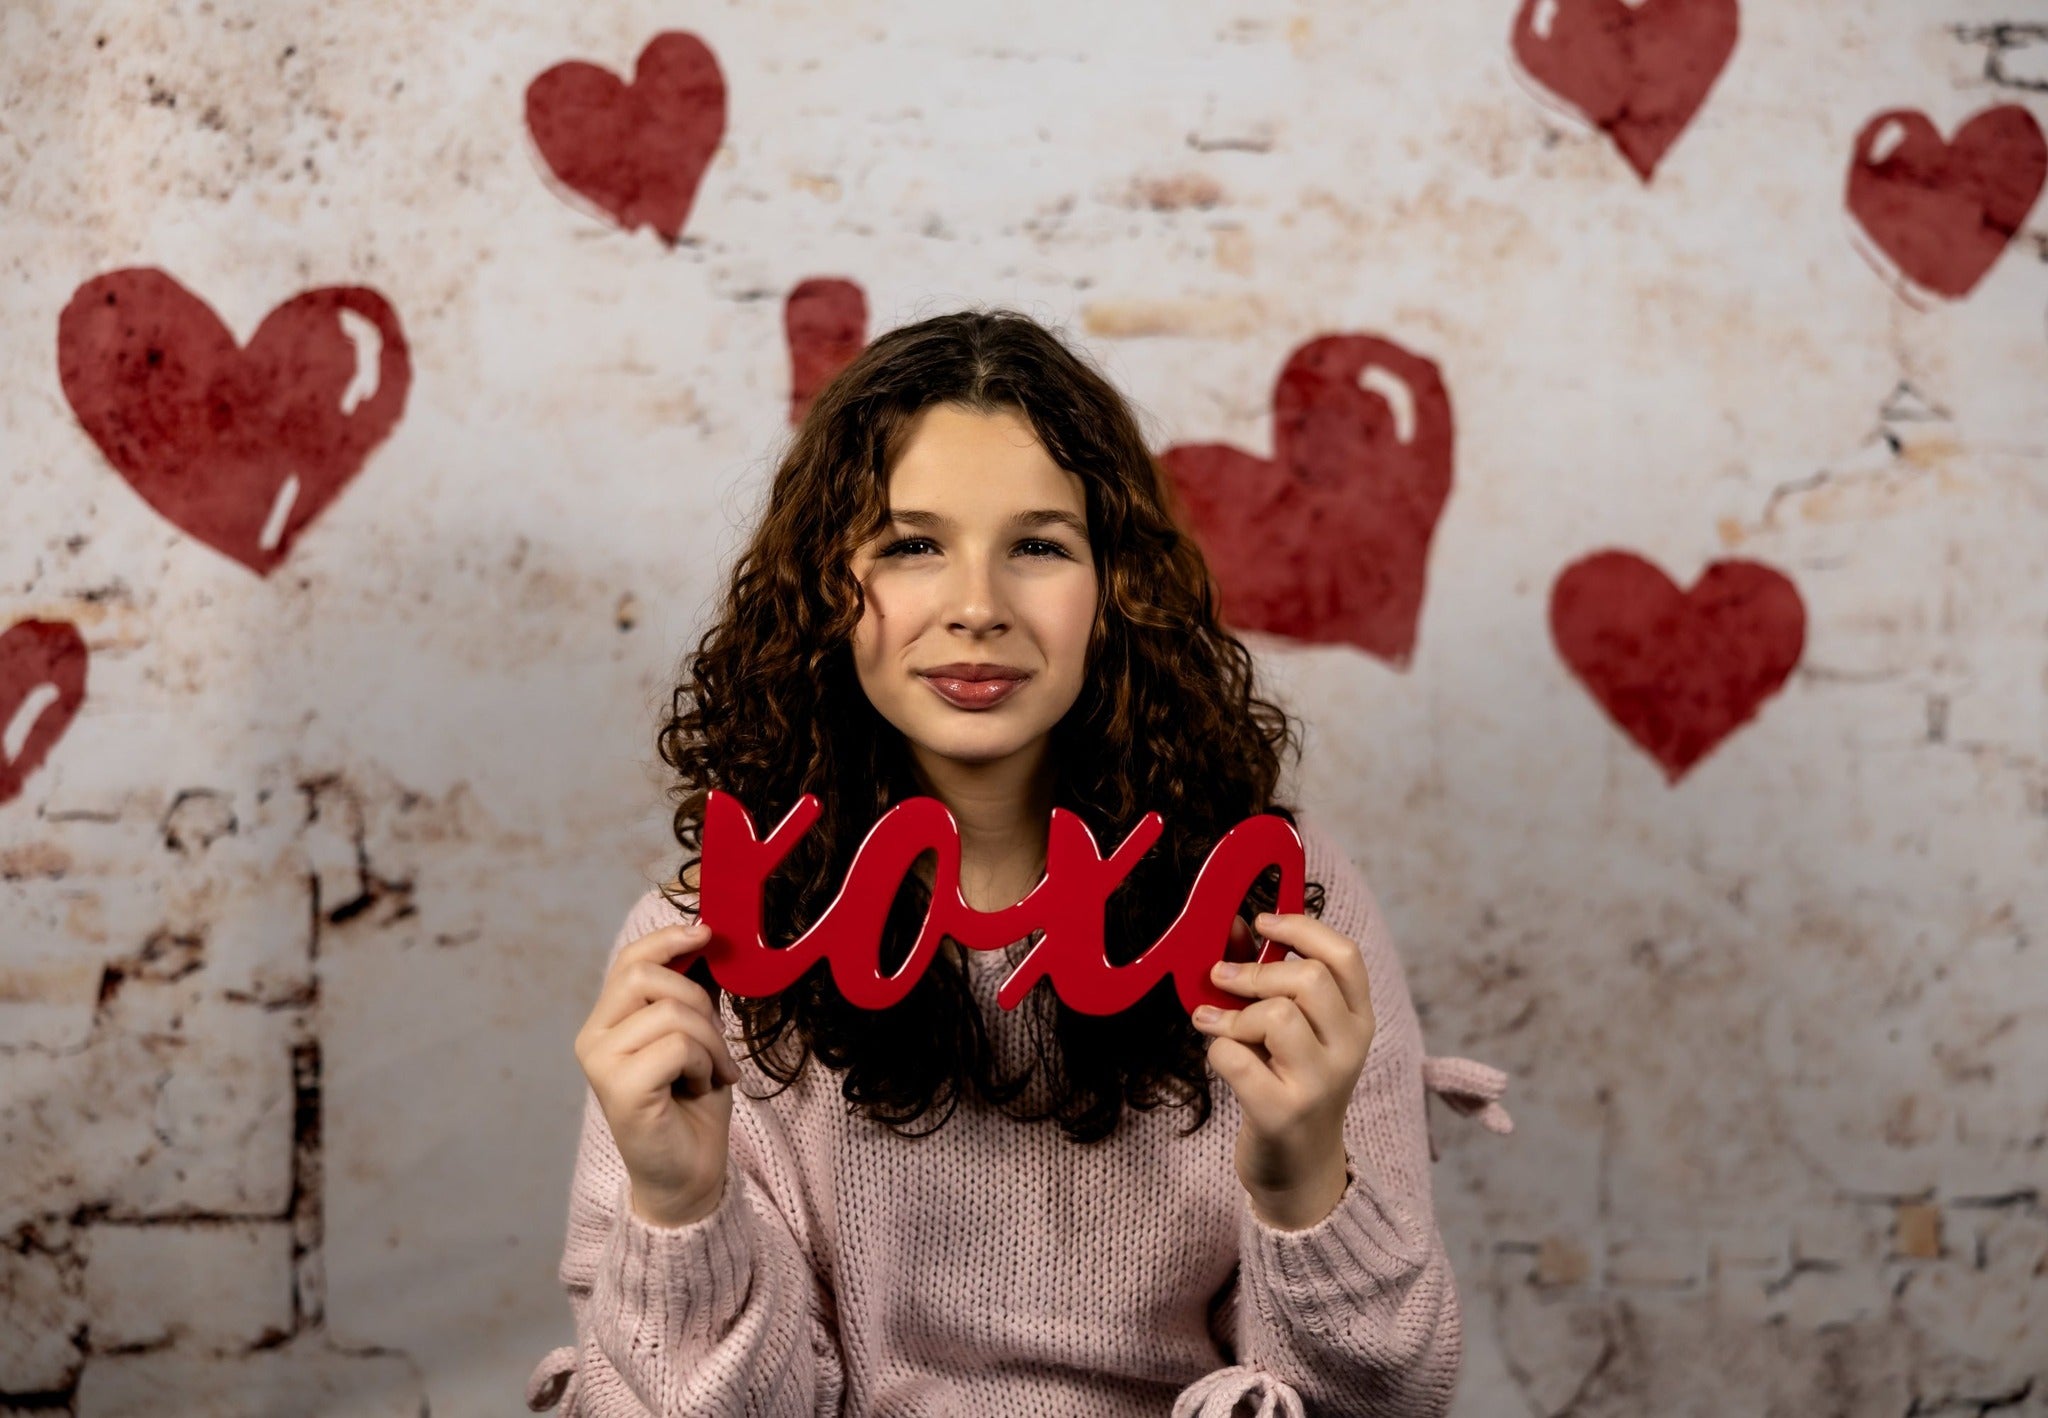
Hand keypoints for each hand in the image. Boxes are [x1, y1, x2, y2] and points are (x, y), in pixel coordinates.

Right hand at [573, 922, 740, 1227]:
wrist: (689, 1174)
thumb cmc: (692, 1105)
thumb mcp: (697, 1036)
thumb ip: (692, 994)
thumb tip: (708, 939)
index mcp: (607, 1021)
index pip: (630, 959)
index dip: (669, 938)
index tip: (709, 933)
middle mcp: (593, 1037)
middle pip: (647, 975)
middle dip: (699, 1001)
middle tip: (718, 1043)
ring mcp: (600, 1062)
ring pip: (671, 1011)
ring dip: (710, 1040)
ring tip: (714, 1071)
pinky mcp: (618, 1087)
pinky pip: (676, 1045)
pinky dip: (704, 1062)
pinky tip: (702, 1086)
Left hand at [1192, 911, 1376, 1227]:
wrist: (1299, 1171)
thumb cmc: (1290, 1086)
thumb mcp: (1296, 1032)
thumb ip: (1268, 979)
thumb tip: (1231, 927)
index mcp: (1357, 1020)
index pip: (1344, 956)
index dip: (1301, 928)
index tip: (1261, 923)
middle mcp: (1349, 1049)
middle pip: (1308, 979)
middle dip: (1254, 973)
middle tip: (1221, 979)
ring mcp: (1319, 1083)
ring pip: (1277, 1016)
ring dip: (1235, 1016)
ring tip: (1218, 1025)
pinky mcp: (1282, 1112)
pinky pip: (1236, 1059)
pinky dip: (1217, 1049)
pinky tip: (1219, 1057)